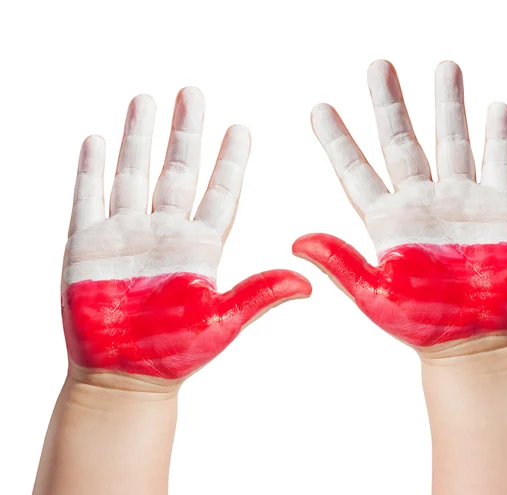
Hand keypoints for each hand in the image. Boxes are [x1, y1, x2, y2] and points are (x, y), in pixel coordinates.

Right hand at [62, 87, 310, 381]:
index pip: (220, 191)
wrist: (125, 378)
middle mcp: (166, 233)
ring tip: (146, 99)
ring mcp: (126, 235)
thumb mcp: (223, 323)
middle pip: (178, 170)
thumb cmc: (175, 355)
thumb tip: (309, 283)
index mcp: (202, 248)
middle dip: (186, 131)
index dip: (230, 160)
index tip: (241, 127)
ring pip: (134, 173)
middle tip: (193, 92)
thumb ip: (260, 295)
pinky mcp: (87, 246)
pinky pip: (89, 197)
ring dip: (139, 137)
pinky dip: (92, 168)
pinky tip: (98, 139)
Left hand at [293, 61, 506, 352]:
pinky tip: (493, 108)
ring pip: (450, 141)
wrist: (472, 343)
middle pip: (400, 141)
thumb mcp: (373, 295)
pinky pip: (498, 162)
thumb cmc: (421, 325)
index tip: (318, 109)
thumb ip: (340, 264)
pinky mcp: (499, 208)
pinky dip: (497, 136)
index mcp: (384, 220)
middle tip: (377, 66)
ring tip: (442, 66)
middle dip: (388, 103)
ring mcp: (459, 201)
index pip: (354, 169)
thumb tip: (295, 242)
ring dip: (446, 104)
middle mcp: (418, 202)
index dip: (336, 139)